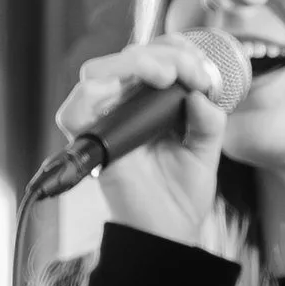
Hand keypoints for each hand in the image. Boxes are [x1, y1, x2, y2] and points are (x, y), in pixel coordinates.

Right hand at [54, 37, 233, 246]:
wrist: (168, 234)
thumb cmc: (182, 195)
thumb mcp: (206, 151)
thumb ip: (209, 120)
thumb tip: (201, 93)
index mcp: (152, 102)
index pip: (155, 55)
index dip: (179, 51)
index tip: (205, 74)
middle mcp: (125, 107)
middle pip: (129, 57)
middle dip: (164, 54)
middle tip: (189, 74)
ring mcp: (107, 124)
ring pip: (98, 72)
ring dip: (132, 64)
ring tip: (165, 76)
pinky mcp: (92, 146)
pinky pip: (74, 112)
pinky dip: (90, 95)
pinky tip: (118, 93)